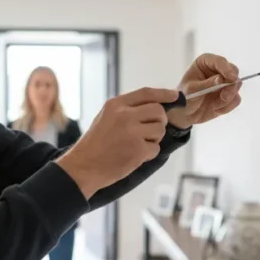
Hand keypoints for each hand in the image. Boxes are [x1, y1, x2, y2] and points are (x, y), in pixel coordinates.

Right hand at [56, 87, 179, 198]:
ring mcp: (132, 132)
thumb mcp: (105, 117)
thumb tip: (155, 105)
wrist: (84, 166)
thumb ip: (126, 109)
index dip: (164, 94)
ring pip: (160, 129)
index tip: (175, 96)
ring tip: (137, 145)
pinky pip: (155, 148)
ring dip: (153, 138)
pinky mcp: (138, 150)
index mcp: (116, 105)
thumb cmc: (95, 144)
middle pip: (158, 111)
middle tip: (149, 131)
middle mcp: (125, 115)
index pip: (146, 93)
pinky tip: (134, 156)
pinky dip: (149, 153)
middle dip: (159, 121)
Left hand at [166, 53, 241, 128]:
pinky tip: (216, 109)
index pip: (219, 61)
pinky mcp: (228, 94)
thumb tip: (221, 79)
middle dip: (231, 85)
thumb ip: (207, 84)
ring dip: (228, 98)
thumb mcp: (192, 90)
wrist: (185, 115)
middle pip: (233, 71)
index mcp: (205, 62)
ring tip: (215, 106)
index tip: (231, 78)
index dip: (226, 69)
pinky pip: (236, 99)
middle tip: (224, 97)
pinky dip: (227, 106)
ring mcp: (224, 82)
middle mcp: (217, 69)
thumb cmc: (184, 98)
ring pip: (236, 85)